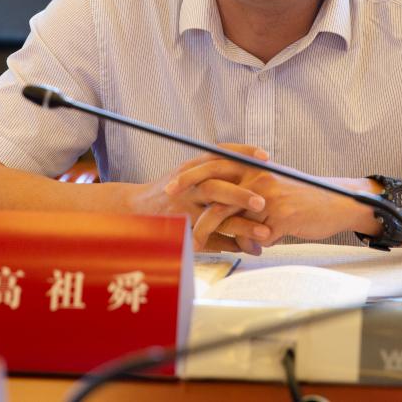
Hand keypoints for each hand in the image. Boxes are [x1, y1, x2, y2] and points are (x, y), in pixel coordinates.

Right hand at [136, 144, 272, 253]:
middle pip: (214, 188)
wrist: (136, 208)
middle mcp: (186, 188)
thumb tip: (254, 161)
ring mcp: (183, 211)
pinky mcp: (182, 231)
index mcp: (191, 168)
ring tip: (265, 233)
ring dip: (241, 225)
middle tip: (264, 202)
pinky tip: (247, 247)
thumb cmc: (171, 189)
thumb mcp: (188, 170)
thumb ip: (214, 166)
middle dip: (240, 194)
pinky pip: (208, 240)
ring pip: (213, 218)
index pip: (218, 155)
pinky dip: (229, 244)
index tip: (265, 157)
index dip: (242, 154)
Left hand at [166, 161, 366, 247]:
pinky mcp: (281, 215)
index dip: (194, 170)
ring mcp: (269, 195)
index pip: (218, 162)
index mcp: (255, 167)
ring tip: (194, 241)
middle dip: (188, 184)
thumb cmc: (302, 199)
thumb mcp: (272, 189)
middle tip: (168, 194)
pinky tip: (243, 252)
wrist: (336, 204)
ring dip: (208, 227)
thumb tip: (227, 213)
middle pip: (215, 176)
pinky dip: (245, 245)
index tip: (173, 180)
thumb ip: (248, 198)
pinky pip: (254, 234)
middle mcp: (259, 176)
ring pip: (228, 211)